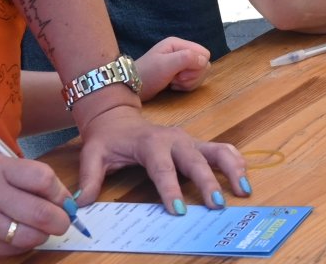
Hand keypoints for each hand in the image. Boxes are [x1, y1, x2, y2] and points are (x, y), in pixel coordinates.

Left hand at [72, 100, 246, 210]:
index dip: (169, 189)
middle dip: (207, 182)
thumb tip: (81, 203)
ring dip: (231, 169)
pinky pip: (220, 149)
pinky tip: (244, 176)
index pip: (162, 168)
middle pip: (194, 161)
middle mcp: (174, 139)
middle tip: (216, 204)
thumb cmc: (106, 138)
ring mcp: (188, 140)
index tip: (177, 210)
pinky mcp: (195, 144)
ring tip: (244, 189)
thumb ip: (89, 178)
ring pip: (216, 150)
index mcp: (150, 143)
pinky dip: (234, 161)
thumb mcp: (92, 154)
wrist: (116, 116)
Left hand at [135, 37, 211, 97]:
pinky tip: (173, 86)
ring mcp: (180, 63)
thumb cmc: (147, 74)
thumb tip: (204, 61)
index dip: (197, 66)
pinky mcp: (179, 73)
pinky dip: (185, 86)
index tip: (181, 73)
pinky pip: (192, 80)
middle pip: (203, 65)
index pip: (204, 54)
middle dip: (192, 76)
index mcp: (178, 44)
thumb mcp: (165, 65)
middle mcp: (181, 51)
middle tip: (176, 79)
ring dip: (188, 82)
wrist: (130, 87)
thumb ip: (187, 59)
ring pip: (199, 74)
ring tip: (173, 83)